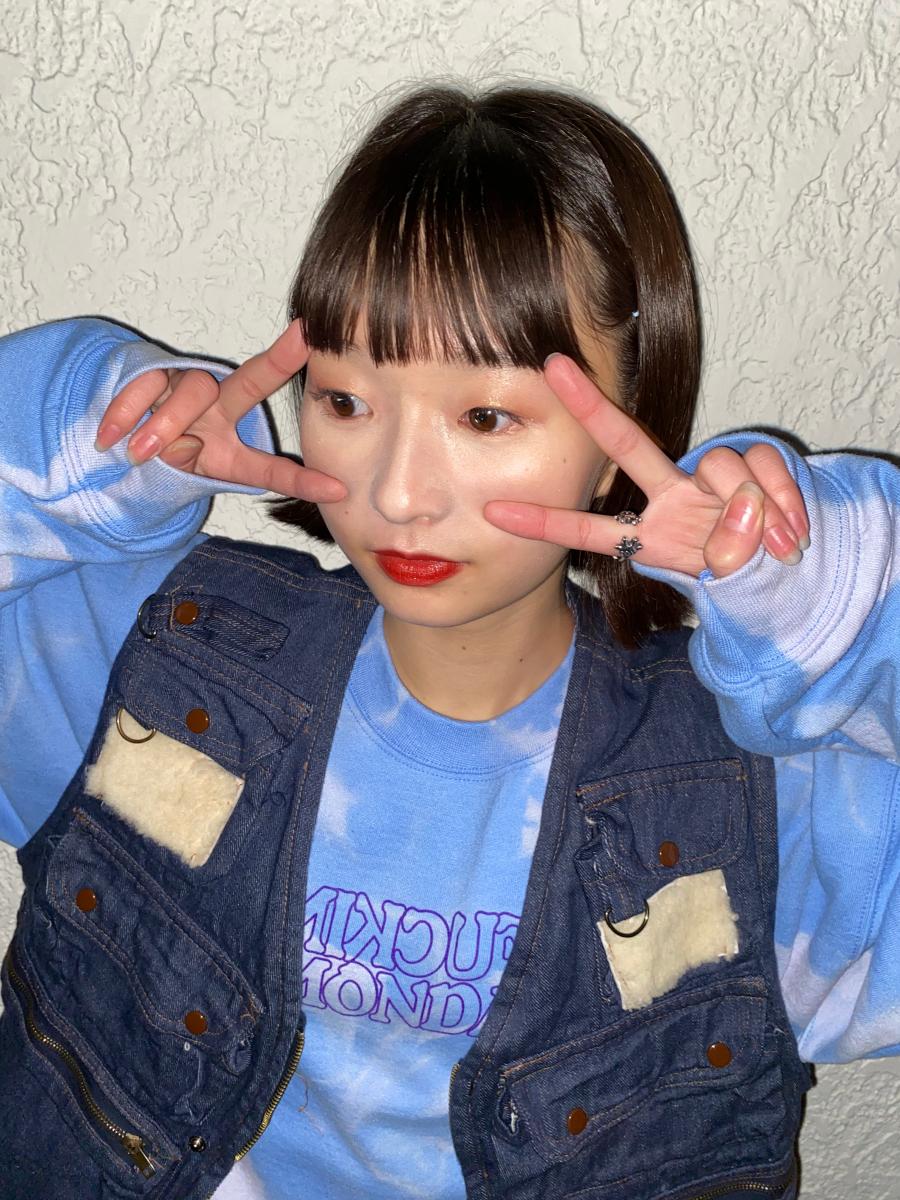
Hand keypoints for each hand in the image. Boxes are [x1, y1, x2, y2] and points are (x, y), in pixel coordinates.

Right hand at [95, 322, 345, 501]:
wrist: (115, 440)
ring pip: (193, 391)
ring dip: (167, 424)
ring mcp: (187, 385)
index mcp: (234, 443)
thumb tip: (179, 448)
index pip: (271, 464)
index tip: (338, 491)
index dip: (301, 481)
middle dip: (280, 361)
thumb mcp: (182, 477)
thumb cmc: (163, 459)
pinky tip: (110, 436)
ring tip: (141, 453)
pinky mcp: (152, 370)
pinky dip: (126, 412)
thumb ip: (186, 468)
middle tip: (302, 340)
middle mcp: (219, 405)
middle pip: (253, 382)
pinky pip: (146, 384)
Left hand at [483, 354, 808, 578]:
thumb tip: (742, 512)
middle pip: (627, 443)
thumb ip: (730, 558)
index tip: (492, 512)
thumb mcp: (728, 586)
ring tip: (779, 548)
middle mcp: (670, 497)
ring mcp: (709, 480)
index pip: (587, 528)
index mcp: (649, 535)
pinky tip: (795, 533)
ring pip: (717, 464)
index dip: (544, 520)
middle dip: (590, 406)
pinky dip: (782, 498)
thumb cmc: (746, 582)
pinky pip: (762, 464)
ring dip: (751, 509)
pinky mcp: (752, 465)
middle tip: (554, 367)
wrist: (796, 578)